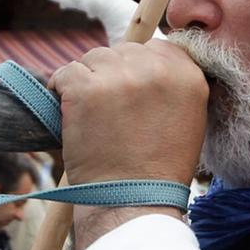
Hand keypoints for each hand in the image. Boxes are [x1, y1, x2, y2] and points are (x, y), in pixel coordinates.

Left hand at [50, 40, 206, 189]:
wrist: (132, 202)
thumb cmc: (158, 171)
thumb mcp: (189, 120)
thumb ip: (175, 85)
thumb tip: (149, 61)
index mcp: (188, 75)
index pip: (157, 47)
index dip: (138, 67)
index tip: (130, 91)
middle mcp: (156, 70)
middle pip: (124, 50)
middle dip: (113, 74)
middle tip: (109, 109)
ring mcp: (120, 77)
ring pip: (94, 58)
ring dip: (88, 80)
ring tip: (91, 114)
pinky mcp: (86, 89)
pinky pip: (66, 72)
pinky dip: (60, 88)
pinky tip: (67, 111)